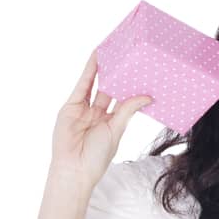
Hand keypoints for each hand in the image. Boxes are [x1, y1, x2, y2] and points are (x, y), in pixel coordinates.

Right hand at [50, 51, 151, 191]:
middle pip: (108, 88)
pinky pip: (82, 85)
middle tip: (127, 55)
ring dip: (102, 68)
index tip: (140, 72)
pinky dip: (89, 71)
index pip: (121, 98)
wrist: (75, 169)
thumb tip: (147, 96)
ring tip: (112, 50)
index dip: (129, 85)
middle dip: (116, 73)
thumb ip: (128, 110)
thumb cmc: (97, 156)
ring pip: (95, 84)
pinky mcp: (70, 106)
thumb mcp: (117, 130)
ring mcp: (83, 109)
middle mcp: (96, 113)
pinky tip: (96, 59)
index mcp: (110, 121)